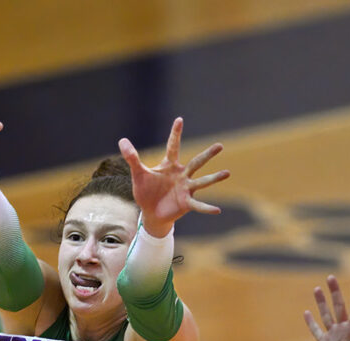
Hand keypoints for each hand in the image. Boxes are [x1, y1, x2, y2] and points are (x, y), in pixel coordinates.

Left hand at [118, 118, 228, 235]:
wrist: (150, 212)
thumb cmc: (146, 191)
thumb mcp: (138, 174)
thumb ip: (132, 158)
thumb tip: (122, 140)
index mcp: (170, 166)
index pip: (173, 147)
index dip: (175, 134)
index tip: (179, 119)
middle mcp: (181, 175)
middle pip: (196, 163)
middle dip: (207, 155)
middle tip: (220, 145)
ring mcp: (186, 189)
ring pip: (202, 182)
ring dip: (214, 178)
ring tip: (227, 173)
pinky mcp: (186, 203)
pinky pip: (198, 205)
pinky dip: (207, 208)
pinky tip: (217, 210)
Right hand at [303, 276, 349, 340]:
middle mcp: (344, 329)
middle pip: (338, 306)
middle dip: (335, 292)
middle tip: (331, 277)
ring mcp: (334, 335)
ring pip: (326, 314)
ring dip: (321, 302)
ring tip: (317, 288)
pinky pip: (316, 330)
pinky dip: (311, 322)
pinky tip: (307, 312)